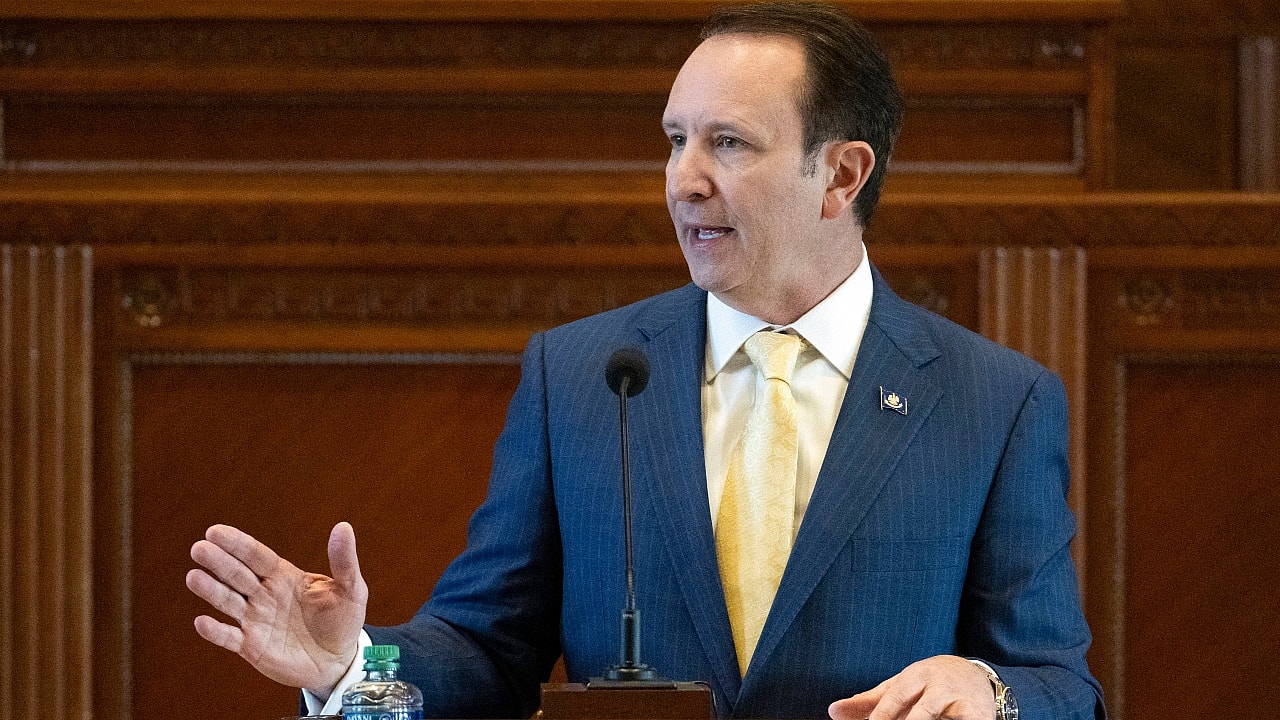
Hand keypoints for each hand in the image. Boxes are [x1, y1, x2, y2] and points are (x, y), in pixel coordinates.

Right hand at [186, 522, 368, 696]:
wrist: (339, 660)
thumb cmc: (343, 620)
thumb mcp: (350, 588)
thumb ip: (344, 560)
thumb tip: (343, 526)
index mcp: (284, 576)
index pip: (256, 555)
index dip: (237, 543)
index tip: (215, 531)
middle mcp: (264, 595)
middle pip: (237, 575)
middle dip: (218, 561)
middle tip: (199, 548)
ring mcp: (255, 620)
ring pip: (228, 602)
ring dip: (211, 590)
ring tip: (193, 577)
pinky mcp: (251, 647)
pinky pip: (229, 638)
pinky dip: (215, 632)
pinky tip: (202, 622)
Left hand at [828, 655, 994, 719]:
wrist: (977, 675)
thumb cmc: (929, 684)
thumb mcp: (899, 687)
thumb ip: (868, 701)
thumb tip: (833, 711)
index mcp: (916, 675)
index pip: (894, 698)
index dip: (881, 717)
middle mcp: (939, 685)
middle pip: (919, 713)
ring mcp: (960, 700)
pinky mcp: (979, 715)